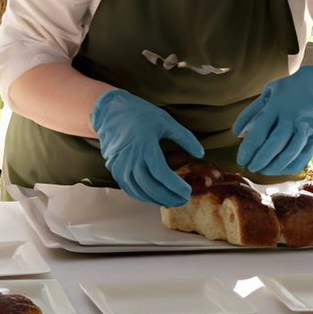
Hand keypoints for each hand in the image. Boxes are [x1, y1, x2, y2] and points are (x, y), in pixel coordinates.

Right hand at [91, 89, 204, 206]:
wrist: (112, 112)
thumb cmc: (140, 115)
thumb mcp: (166, 121)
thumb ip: (185, 138)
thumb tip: (200, 153)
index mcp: (146, 147)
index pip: (162, 174)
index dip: (176, 186)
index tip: (188, 191)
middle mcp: (131, 160)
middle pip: (151, 187)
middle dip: (169, 196)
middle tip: (183, 200)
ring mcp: (121, 167)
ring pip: (139, 191)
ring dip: (156, 199)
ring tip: (171, 201)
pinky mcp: (114, 170)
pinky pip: (129, 188)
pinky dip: (142, 196)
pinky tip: (153, 196)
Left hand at [232, 66, 312, 174]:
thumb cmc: (291, 88)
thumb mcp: (269, 92)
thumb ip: (252, 111)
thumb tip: (237, 133)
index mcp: (277, 106)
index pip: (259, 132)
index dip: (248, 149)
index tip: (241, 160)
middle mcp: (292, 117)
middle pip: (274, 145)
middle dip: (260, 160)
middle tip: (250, 167)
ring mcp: (307, 127)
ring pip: (289, 153)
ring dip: (274, 166)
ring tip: (263, 170)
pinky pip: (303, 156)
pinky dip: (290, 166)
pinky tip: (280, 168)